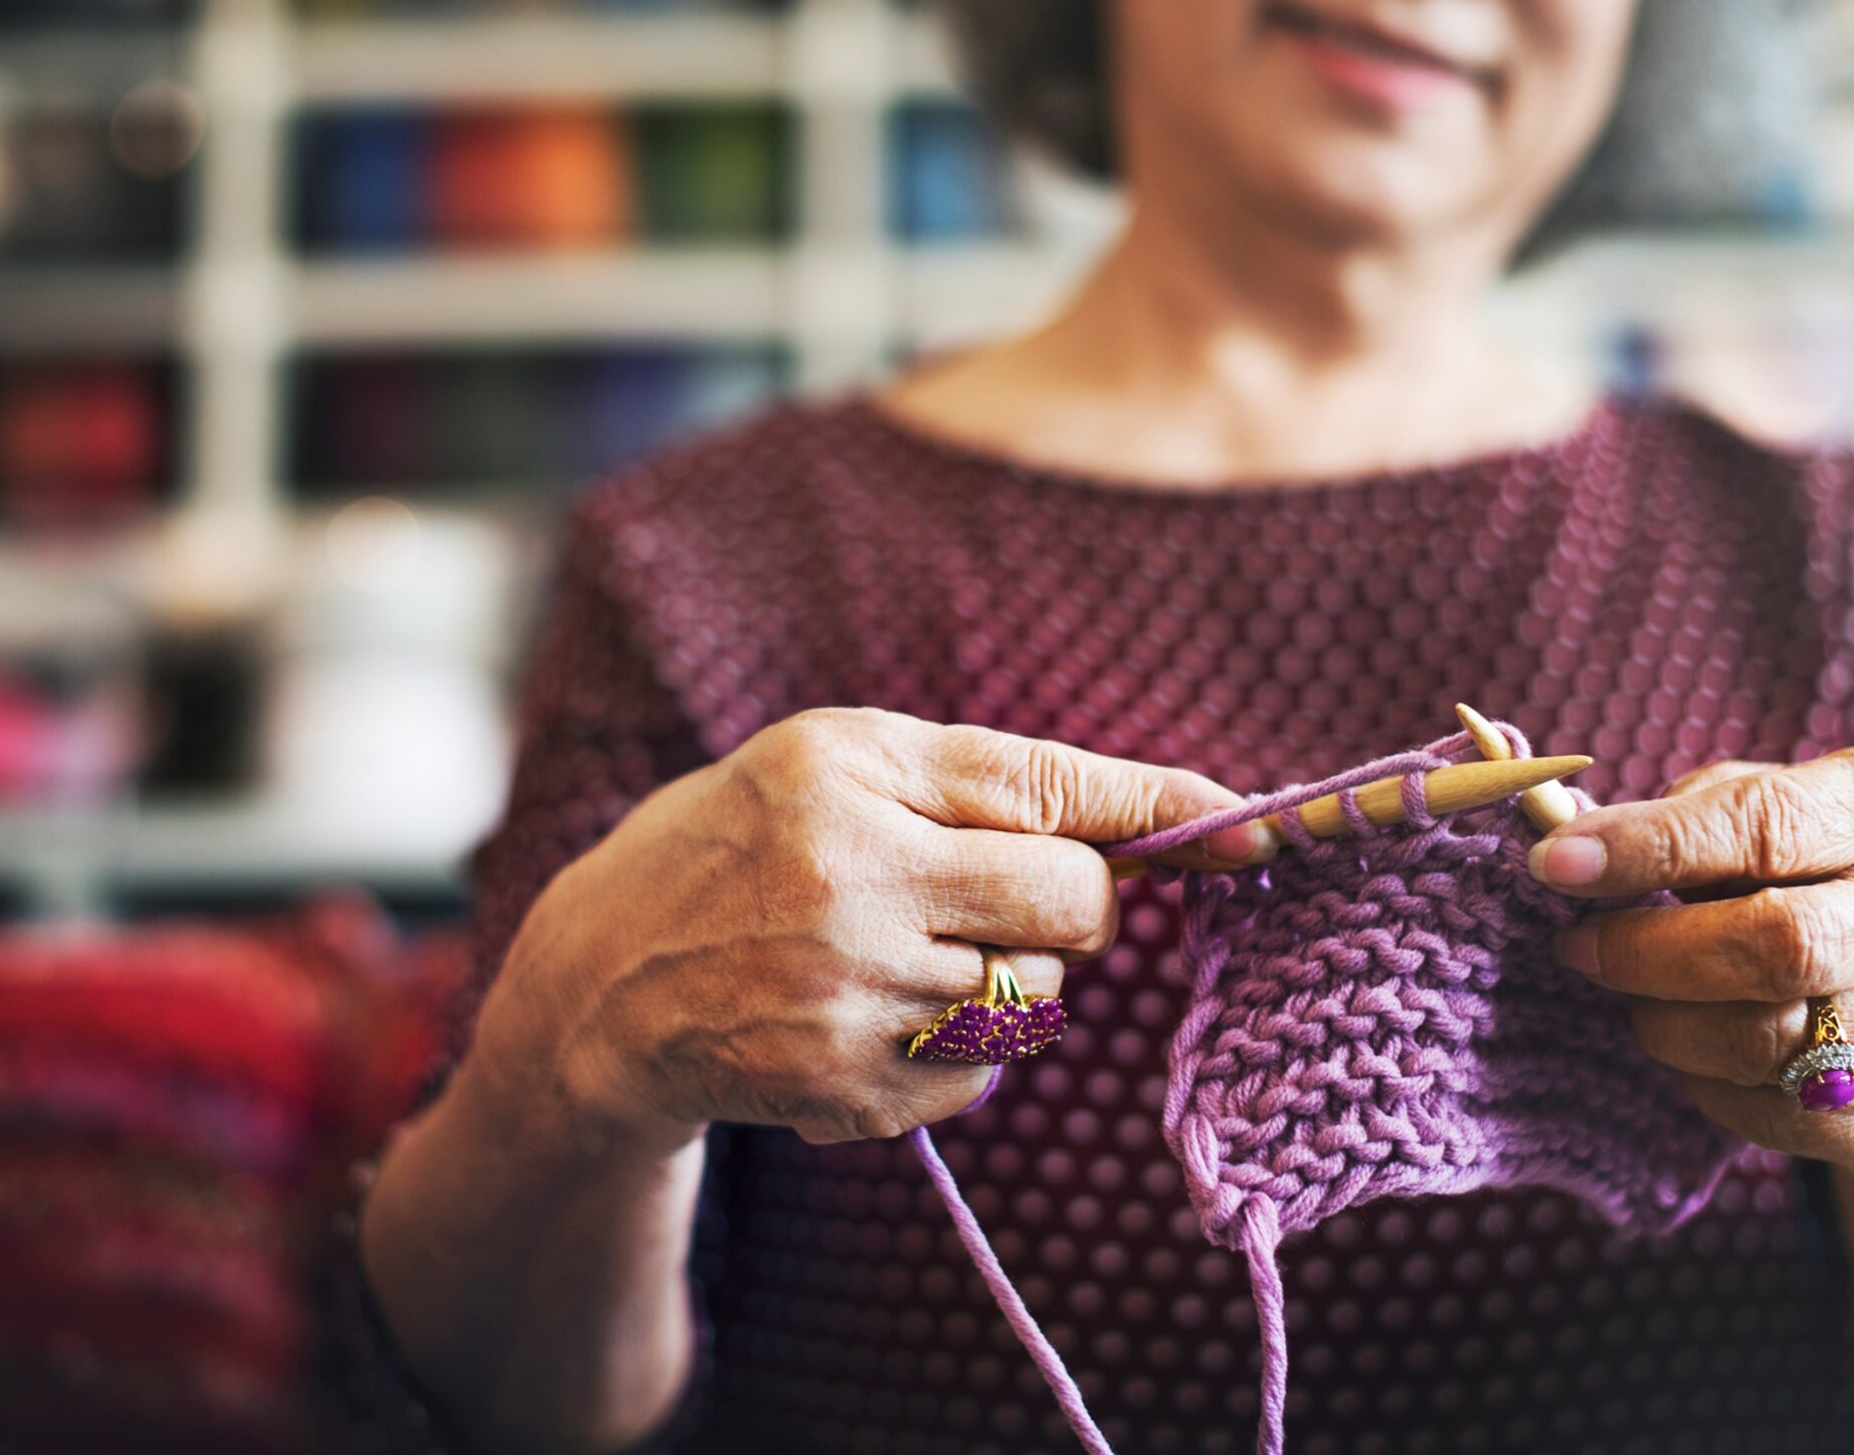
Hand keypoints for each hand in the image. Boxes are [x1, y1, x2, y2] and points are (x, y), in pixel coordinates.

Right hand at [473, 707, 1256, 1153]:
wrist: (601, 988)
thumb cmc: (736, 845)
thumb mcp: (831, 762)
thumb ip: (978, 779)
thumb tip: (1143, 825)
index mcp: (843, 775)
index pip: (1045, 791)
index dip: (1160, 809)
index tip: (1252, 826)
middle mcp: (847, 883)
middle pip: (1074, 906)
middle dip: (1081, 903)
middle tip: (1009, 893)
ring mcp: (847, 997)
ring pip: (1039, 992)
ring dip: (1008, 974)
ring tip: (903, 952)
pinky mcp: (847, 1090)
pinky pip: (984, 1070)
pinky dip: (958, 1046)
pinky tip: (871, 1015)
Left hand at [1525, 747, 1853, 1162]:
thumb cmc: (1801, 858)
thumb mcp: (1762, 796)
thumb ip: (1682, 815)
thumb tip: (1572, 849)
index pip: (1765, 828)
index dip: (1651, 848)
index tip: (1554, 862)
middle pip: (1783, 948)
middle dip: (1650, 951)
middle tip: (1576, 944)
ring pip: (1766, 1045)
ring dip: (1665, 1021)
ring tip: (1634, 987)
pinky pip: (1771, 1115)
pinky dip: (1704, 1079)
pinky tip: (1690, 1037)